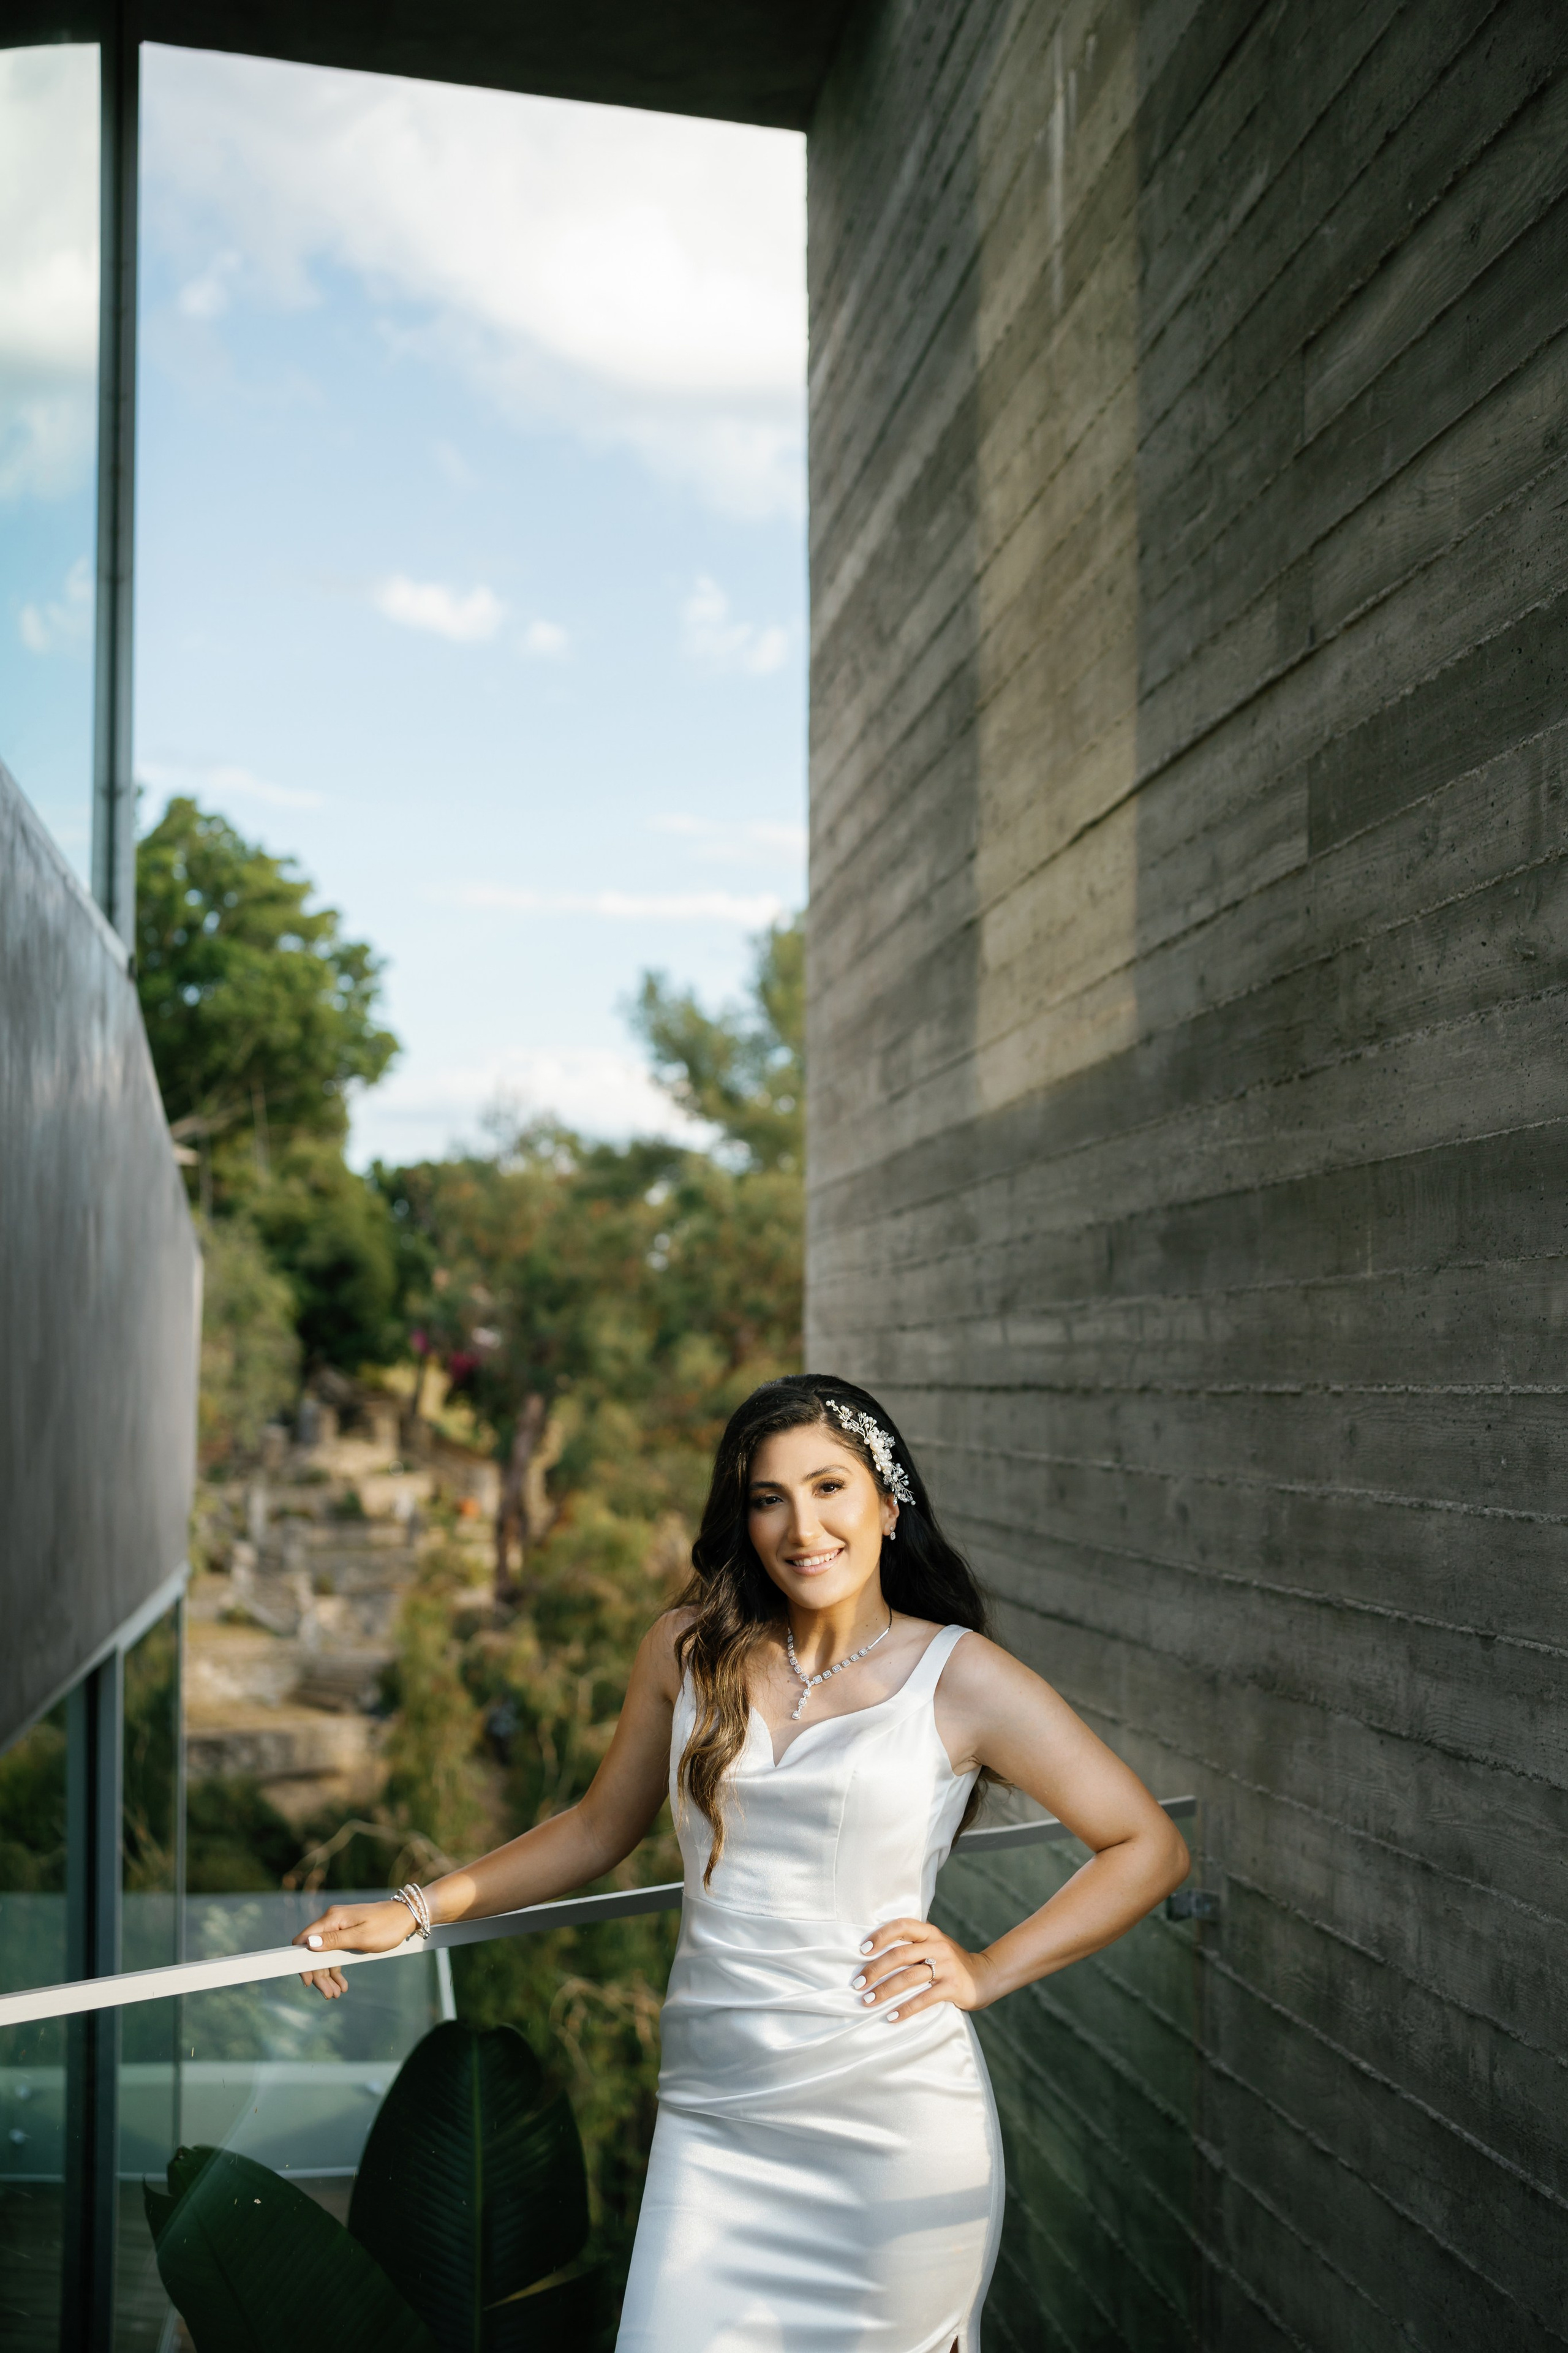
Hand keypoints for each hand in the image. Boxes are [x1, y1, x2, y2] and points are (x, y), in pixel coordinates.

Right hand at [293, 1899, 416, 1998]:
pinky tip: (342, 1985)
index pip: (304, 1940)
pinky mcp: (347, 1934)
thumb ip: (335, 1941)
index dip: (302, 1962)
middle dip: (319, 1975)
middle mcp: (332, 1921)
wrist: (407, 1916)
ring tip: (336, 1994)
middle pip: (314, 1952)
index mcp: (332, 1919)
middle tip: (329, 1995)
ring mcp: (339, 1928)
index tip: (308, 1982)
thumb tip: (308, 1943)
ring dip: (328, 1976)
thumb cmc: (387, 1926)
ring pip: (325, 1956)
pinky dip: (337, 1969)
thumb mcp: (362, 1937)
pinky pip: (336, 1954)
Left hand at [851, 1918, 994, 2021]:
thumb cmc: (949, 1962)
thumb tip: (872, 1954)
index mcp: (930, 1932)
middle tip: (857, 1984)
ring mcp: (946, 1966)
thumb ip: (911, 1946)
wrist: (984, 1976)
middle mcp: (937, 1946)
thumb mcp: (933, 1946)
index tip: (862, 1950)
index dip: (880, 1936)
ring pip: (909, 1978)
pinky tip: (892, 2017)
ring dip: (885, 1991)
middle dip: (874, 1970)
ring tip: (868, 2001)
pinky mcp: (953, 1987)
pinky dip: (906, 2009)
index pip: (901, 1926)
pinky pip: (924, 1999)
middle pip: (900, 1955)